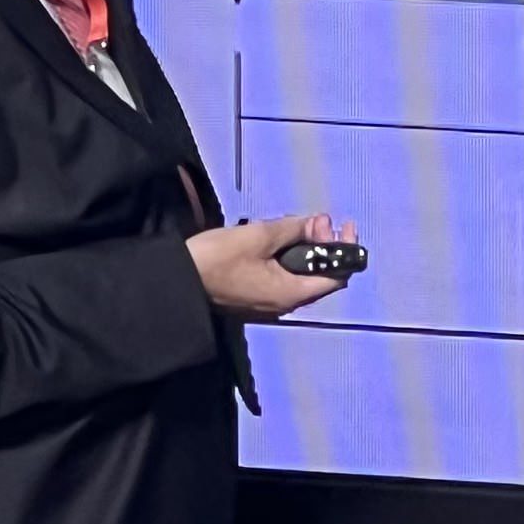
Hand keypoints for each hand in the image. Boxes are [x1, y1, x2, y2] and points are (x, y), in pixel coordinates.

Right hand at [189, 210, 360, 322]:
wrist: (177, 282)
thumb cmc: (219, 259)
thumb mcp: (259, 236)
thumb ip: (292, 229)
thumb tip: (316, 223)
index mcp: (292, 294)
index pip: (336, 276)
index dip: (345, 250)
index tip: (343, 225)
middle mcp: (285, 304)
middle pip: (319, 277)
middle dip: (323, 244)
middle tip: (316, 219)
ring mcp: (268, 303)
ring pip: (299, 276)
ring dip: (305, 250)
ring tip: (299, 225)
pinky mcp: (253, 298)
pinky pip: (282, 278)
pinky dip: (289, 259)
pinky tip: (279, 240)